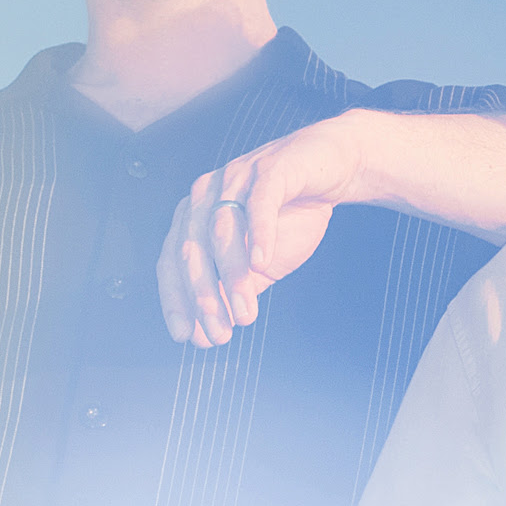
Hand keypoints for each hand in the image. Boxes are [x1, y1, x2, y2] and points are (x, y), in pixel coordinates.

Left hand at [158, 113, 381, 344]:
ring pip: (223, 230)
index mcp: (194, 215)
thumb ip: (230, 292)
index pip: (172, 261)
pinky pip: (260, 202)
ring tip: (246, 314)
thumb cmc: (287, 216)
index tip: (185, 336)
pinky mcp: (272, 168)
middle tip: (220, 334)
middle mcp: (207, 193)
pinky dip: (259, 233)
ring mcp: (238, 177)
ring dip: (233, 277)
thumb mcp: (255, 264)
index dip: (175, 300)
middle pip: (193, 248)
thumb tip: (205, 337)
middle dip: (204, 297)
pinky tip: (262, 263)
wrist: (332, 170)